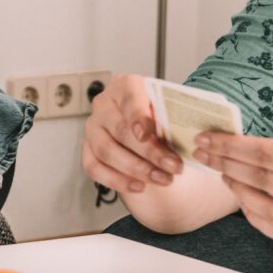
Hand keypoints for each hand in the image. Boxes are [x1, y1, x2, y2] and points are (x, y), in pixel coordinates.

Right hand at [81, 73, 180, 195]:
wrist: (148, 129)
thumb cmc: (159, 116)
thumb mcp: (169, 111)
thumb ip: (171, 120)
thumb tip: (185, 139)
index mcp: (125, 86)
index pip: (130, 100)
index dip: (138, 118)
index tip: (147, 135)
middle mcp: (104, 104)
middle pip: (120, 130)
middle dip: (149, 153)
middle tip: (172, 167)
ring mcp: (92, 127)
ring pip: (106, 151)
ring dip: (136, 169)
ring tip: (162, 179)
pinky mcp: (87, 148)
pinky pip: (94, 167)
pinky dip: (117, 180)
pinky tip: (139, 186)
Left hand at [191, 133, 272, 257]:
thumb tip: (258, 152)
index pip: (264, 155)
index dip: (231, 147)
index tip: (209, 139)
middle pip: (260, 182)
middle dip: (227, 165)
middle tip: (206, 153)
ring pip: (266, 211)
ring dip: (240, 193)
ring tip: (226, 175)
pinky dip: (260, 220)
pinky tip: (249, 204)